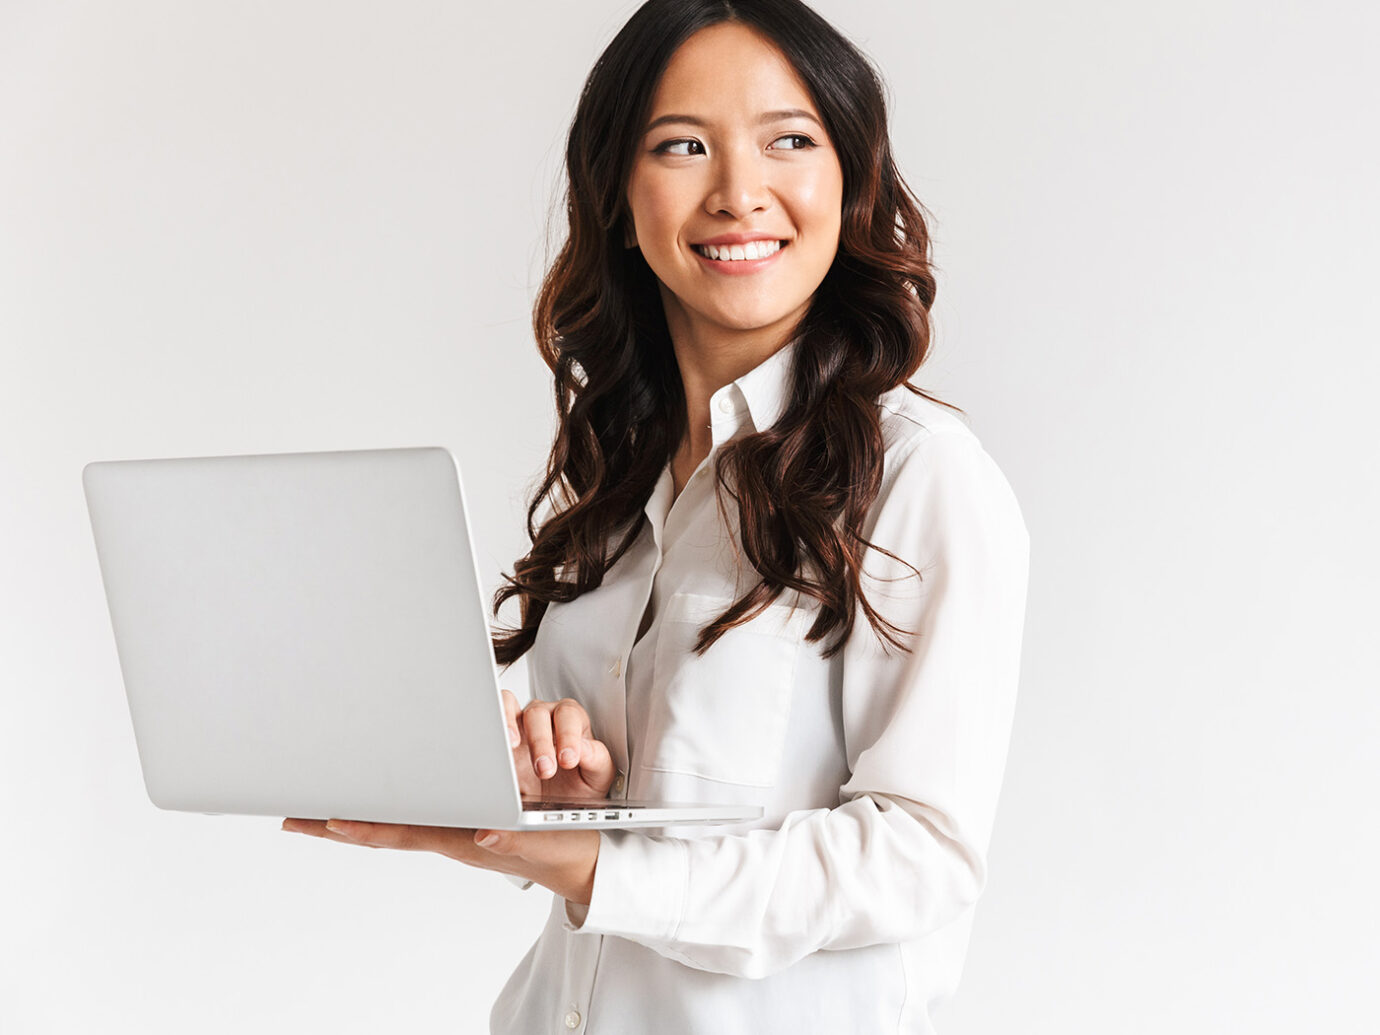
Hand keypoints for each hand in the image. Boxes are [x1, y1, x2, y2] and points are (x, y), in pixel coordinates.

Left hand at [280, 818, 600, 903]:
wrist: (592, 855)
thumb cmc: (568, 849)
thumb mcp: (549, 843)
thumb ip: (518, 841)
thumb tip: (484, 834)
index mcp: (465, 836)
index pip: (404, 831)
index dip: (364, 826)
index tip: (326, 821)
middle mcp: (455, 823)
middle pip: (388, 820)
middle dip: (342, 819)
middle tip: (294, 815)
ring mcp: (462, 815)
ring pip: (405, 811)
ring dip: (366, 817)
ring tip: (327, 814)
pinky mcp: (477, 800)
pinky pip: (427, 806)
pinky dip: (399, 805)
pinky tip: (385, 801)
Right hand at [502, 689, 614, 800]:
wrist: (559, 805)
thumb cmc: (580, 783)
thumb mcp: (598, 776)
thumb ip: (597, 760)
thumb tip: (585, 748)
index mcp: (573, 722)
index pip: (569, 716)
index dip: (568, 736)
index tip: (568, 759)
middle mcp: (546, 718)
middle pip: (539, 713)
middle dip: (541, 741)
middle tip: (545, 768)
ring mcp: (521, 724)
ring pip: (512, 706)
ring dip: (512, 725)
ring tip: (514, 746)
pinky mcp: (502, 737)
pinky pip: (495, 716)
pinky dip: (496, 722)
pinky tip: (501, 742)